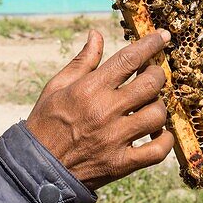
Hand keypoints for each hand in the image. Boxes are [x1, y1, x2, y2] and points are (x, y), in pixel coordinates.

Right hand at [25, 29, 173, 190]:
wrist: (38, 168)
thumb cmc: (46, 122)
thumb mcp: (57, 86)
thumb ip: (83, 61)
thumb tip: (96, 34)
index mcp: (89, 89)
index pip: (128, 59)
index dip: (150, 44)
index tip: (163, 36)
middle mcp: (105, 111)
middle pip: (150, 84)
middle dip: (157, 74)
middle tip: (152, 74)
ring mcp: (115, 139)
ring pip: (157, 115)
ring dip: (159, 106)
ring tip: (150, 105)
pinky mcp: (122, 163)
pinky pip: (158, 151)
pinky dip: (165, 140)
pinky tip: (159, 133)